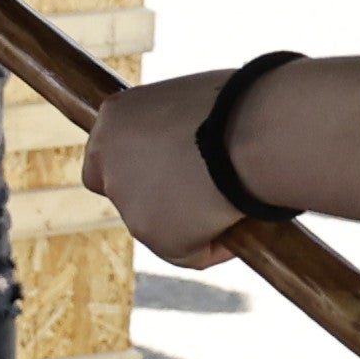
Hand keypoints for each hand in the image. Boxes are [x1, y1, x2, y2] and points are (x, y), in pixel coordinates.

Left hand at [91, 66, 255, 266]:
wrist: (253, 132)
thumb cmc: (241, 106)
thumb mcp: (194, 108)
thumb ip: (176, 134)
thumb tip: (195, 159)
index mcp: (116, 117)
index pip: (107, 153)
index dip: (138, 166)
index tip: (167, 172)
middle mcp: (108, 159)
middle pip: (125, 191)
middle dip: (157, 197)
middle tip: (201, 194)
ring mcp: (125, 198)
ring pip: (160, 225)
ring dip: (192, 220)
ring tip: (236, 197)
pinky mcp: (148, 233)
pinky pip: (190, 252)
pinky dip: (217, 244)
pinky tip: (241, 219)